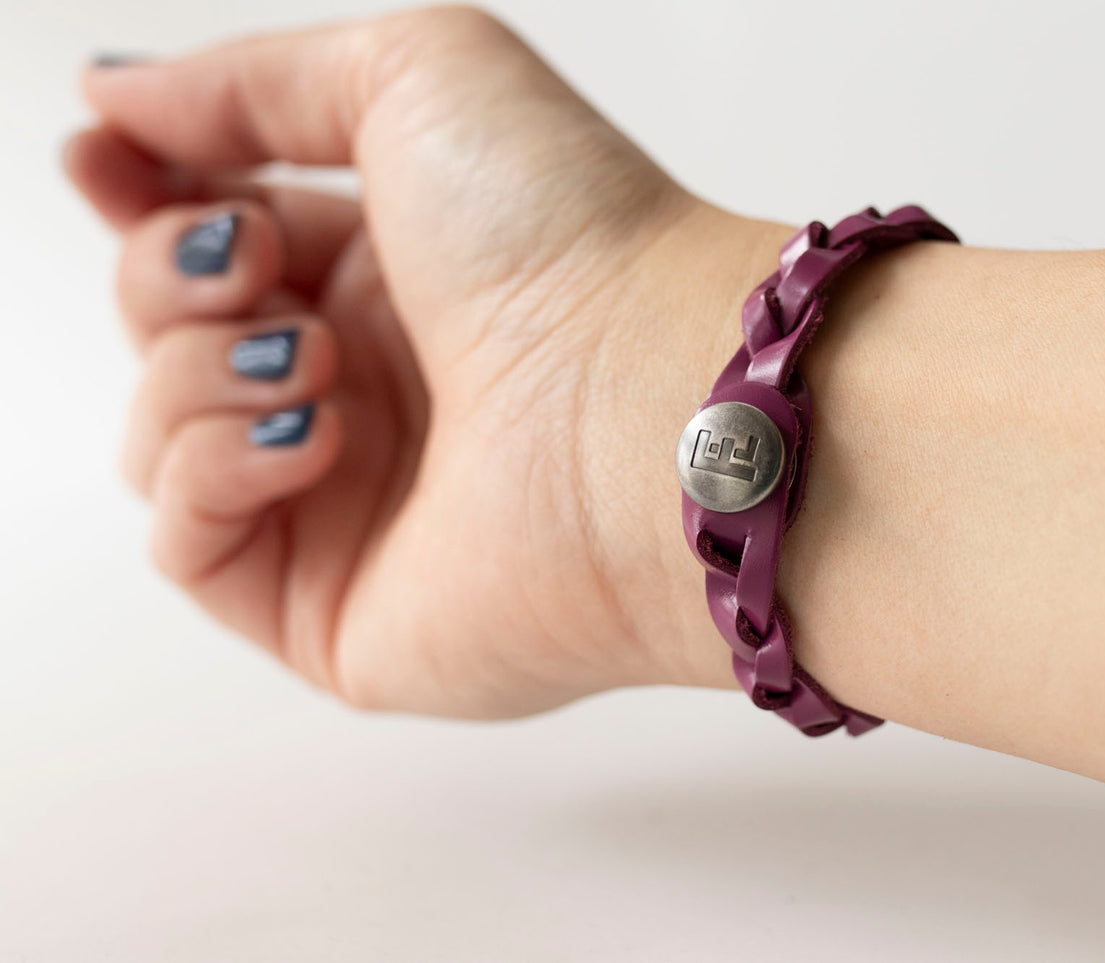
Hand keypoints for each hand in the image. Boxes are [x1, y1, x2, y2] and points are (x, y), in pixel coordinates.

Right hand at [67, 6, 785, 717]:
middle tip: (252, 259)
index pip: (216, 239)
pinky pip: (184, 540)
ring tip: (316, 358)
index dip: (145, 198)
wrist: (654, 406)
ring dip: (199, 367)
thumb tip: (116, 95)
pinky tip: (317, 436)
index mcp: (390, 271)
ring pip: (158, 431)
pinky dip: (211, 468)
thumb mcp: (417, 75)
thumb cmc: (570, 239)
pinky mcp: (332, 610)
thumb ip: (254, 81)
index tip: (101, 161)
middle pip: (168, 330)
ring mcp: (348, 502)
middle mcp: (367, 386)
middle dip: (170, 273)